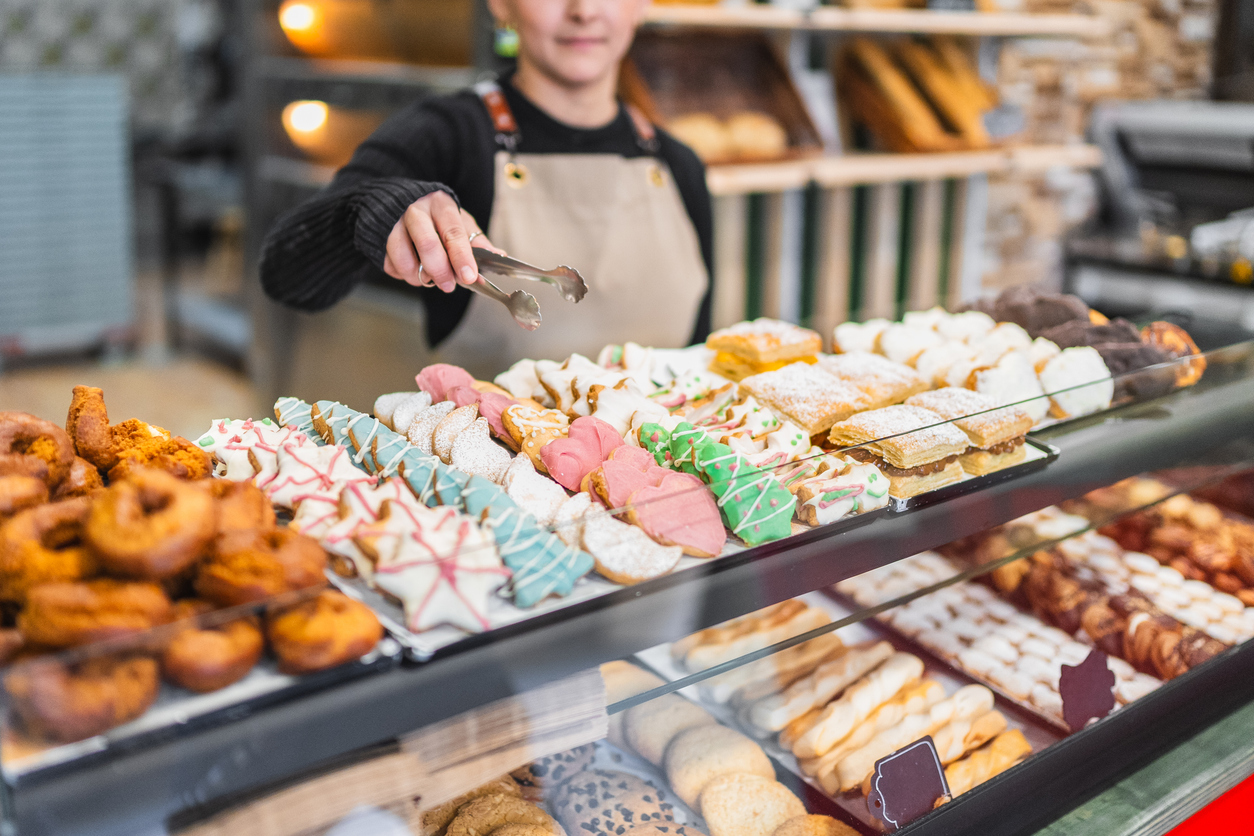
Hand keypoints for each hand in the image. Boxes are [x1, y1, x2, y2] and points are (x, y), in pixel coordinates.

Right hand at [383, 190, 503, 291]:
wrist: (400, 202)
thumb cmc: (437, 217)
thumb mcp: (460, 222)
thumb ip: (477, 242)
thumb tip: (499, 256)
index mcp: (441, 204)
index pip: (453, 232)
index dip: (462, 257)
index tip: (470, 277)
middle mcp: (416, 210)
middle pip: (427, 243)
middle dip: (440, 270)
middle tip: (449, 286)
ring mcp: (394, 222)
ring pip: (403, 255)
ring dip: (418, 276)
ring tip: (428, 280)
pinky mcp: (379, 236)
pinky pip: (389, 263)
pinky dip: (402, 274)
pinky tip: (412, 271)